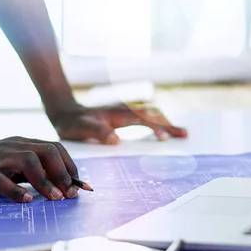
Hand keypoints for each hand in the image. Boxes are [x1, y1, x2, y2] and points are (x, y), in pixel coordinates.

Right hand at [0, 137, 79, 201]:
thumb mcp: (13, 168)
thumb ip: (35, 174)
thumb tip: (64, 189)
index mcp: (23, 143)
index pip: (54, 148)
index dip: (70, 167)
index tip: (81, 188)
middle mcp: (13, 146)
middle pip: (46, 151)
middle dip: (62, 173)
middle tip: (69, 195)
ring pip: (27, 161)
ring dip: (45, 181)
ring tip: (54, 198)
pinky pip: (0, 179)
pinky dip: (14, 190)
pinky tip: (25, 201)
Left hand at [49, 104, 187, 144]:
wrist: (65, 111)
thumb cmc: (73, 123)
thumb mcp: (82, 129)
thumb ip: (97, 133)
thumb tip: (116, 140)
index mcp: (117, 114)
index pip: (142, 120)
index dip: (155, 128)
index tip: (166, 138)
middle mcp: (124, 110)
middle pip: (152, 114)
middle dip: (168, 124)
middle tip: (185, 135)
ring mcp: (124, 111)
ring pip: (150, 113)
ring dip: (165, 122)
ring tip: (180, 132)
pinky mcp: (123, 115)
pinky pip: (145, 116)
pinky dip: (157, 121)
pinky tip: (161, 128)